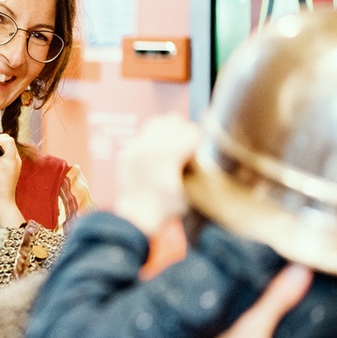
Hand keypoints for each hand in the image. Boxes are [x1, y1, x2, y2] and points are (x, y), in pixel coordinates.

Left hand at [114, 113, 200, 234]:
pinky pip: (143, 134)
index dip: (200, 141)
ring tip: (172, 147)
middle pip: (175, 121)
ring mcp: (136, 146)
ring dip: (168, 132)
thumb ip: (201, 168)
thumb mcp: (191, 190)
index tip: (200, 150)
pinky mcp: (127, 150)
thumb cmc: (167, 207)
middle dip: (184, 133)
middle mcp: (149, 145)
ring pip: (158, 122)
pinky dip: (152, 141)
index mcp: (167, 154)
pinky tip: (156, 156)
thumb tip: (209, 150)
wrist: (138, 216)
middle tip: (187, 149)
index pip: (192, 132)